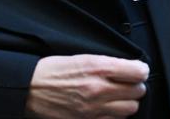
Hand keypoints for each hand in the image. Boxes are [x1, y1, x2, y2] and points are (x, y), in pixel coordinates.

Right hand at [24, 54, 148, 118]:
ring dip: (126, 102)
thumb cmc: (53, 70)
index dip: (140, 70)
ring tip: (116, 97)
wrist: (29, 89)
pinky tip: (106, 108)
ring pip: (130, 109)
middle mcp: (99, 90)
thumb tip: (129, 67)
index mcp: (98, 68)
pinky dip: (114, 116)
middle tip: (126, 83)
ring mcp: (94, 110)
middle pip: (138, 92)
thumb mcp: (82, 57)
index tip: (138, 70)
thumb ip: (107, 63)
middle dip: (134, 86)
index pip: (138, 72)